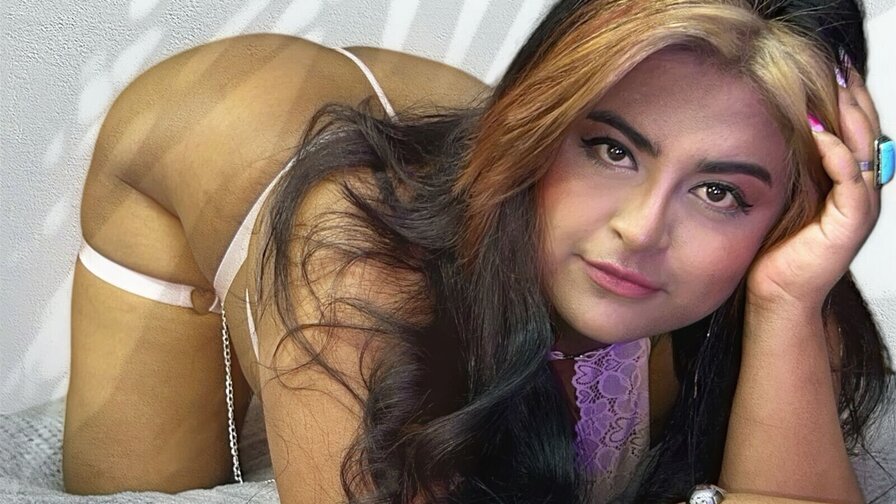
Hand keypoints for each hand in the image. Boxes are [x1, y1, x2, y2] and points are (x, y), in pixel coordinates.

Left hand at [746, 65, 881, 309]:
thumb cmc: (774, 248)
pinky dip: (837, 154)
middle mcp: (862, 192)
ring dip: (851, 119)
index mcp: (848, 183)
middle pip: (870, 134)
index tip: (835, 69)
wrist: (775, 294)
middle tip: (841, 68)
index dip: (850, 100)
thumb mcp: (785, 195)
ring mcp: (861, 208)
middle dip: (856, 99)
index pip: (858, 131)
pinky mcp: (852, 224)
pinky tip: (820, 134)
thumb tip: (776, 127)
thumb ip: (792, 165)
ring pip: (867, 151)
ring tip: (835, 89)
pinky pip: (852, 181)